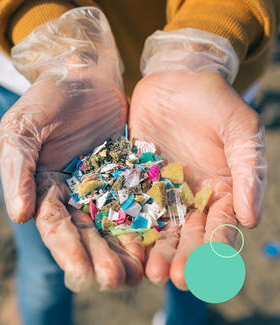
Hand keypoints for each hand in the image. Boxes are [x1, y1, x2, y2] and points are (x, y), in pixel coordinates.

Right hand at [0, 8, 143, 291]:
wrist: (83, 75)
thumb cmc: (48, 99)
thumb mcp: (22, 130)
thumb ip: (17, 171)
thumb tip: (19, 215)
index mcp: (46, 188)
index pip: (55, 226)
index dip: (67, 250)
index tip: (82, 273)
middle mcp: (76, 193)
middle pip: (87, 233)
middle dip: (100, 258)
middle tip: (116, 280)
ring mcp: (104, 185)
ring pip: (114, 224)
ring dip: (124, 250)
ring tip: (139, 273)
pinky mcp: (129, 174)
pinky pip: (137, 201)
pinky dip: (144, 222)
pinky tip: (155, 241)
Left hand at [129, 69, 266, 288]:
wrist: (176, 79)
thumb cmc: (214, 102)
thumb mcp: (240, 130)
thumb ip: (248, 172)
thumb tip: (252, 220)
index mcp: (221, 190)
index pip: (220, 226)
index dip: (212, 249)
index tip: (203, 270)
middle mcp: (191, 197)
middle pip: (187, 234)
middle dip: (180, 257)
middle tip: (169, 277)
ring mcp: (161, 190)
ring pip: (159, 226)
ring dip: (154, 249)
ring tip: (147, 270)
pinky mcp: (136, 178)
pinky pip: (131, 204)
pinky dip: (129, 223)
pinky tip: (123, 242)